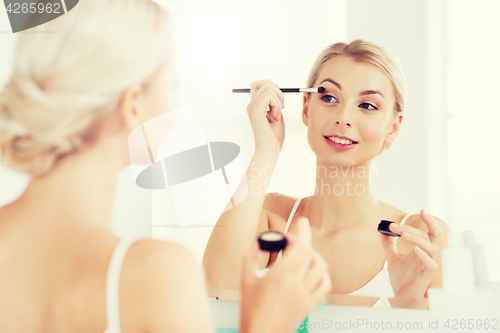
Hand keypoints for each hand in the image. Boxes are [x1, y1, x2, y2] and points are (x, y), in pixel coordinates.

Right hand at [240, 217, 330, 332]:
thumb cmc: (250, 310)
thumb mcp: (245, 279)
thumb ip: (251, 255)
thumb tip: (259, 241)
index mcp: (281, 276)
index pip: (300, 247)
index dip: (303, 231)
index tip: (301, 221)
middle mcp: (297, 284)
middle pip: (310, 254)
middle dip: (302, 242)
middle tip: (290, 241)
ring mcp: (305, 295)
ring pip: (320, 268)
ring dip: (313, 256)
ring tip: (302, 254)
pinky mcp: (309, 305)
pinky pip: (324, 285)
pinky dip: (322, 274)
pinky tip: (313, 271)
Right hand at [246, 80, 284, 154]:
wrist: (270, 150)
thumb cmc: (274, 137)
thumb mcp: (276, 115)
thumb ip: (275, 103)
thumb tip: (278, 91)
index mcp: (255, 106)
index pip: (259, 85)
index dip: (272, 87)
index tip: (279, 102)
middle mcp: (251, 105)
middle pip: (265, 83)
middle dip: (278, 91)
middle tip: (281, 107)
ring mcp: (252, 107)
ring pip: (268, 87)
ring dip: (279, 99)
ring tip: (278, 114)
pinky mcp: (256, 111)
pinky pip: (269, 96)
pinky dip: (277, 104)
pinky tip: (276, 117)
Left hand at [380, 210, 441, 299]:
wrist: (400, 296)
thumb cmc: (401, 277)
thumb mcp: (391, 257)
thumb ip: (387, 244)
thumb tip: (381, 230)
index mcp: (421, 249)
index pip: (430, 231)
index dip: (429, 221)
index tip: (420, 210)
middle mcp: (427, 254)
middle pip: (430, 236)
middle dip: (412, 228)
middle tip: (395, 226)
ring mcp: (428, 264)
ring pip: (432, 247)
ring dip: (418, 238)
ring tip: (404, 234)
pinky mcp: (427, 275)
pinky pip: (431, 264)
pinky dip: (424, 255)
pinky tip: (415, 250)